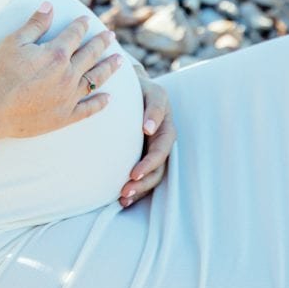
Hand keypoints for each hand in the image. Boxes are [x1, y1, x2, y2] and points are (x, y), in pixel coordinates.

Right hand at [0, 4, 121, 141]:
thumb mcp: (14, 42)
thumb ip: (35, 24)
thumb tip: (49, 5)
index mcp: (56, 54)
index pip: (74, 34)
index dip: (81, 25)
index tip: (87, 20)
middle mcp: (67, 74)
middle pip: (90, 54)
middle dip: (101, 43)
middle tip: (111, 36)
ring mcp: (68, 96)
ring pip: (95, 79)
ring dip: (108, 68)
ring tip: (119, 60)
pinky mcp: (65, 116)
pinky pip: (88, 109)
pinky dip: (99, 103)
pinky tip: (108, 98)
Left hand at [118, 67, 175, 207]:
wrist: (129, 86)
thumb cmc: (138, 87)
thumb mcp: (149, 90)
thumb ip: (153, 107)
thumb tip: (149, 129)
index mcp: (166, 124)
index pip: (162, 147)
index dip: (150, 161)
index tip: (134, 173)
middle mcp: (162, 138)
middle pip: (159, 165)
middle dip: (144, 179)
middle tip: (126, 187)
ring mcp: (154, 148)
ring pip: (154, 175)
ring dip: (140, 189)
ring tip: (123, 197)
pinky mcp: (145, 156)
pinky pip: (145, 176)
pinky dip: (136, 190)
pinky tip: (122, 201)